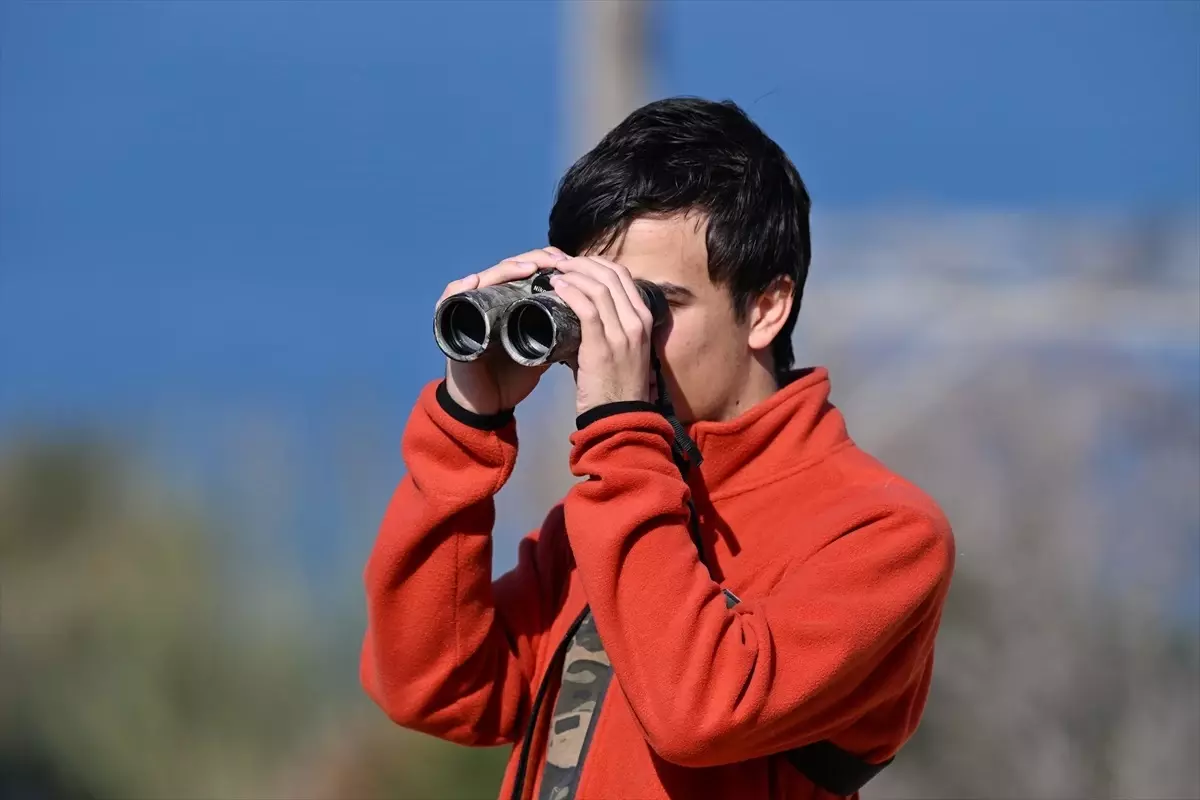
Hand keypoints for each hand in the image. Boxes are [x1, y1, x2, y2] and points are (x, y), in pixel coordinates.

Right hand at [441, 247, 567, 415]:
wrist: (487, 403)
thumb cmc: (511, 375)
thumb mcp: (541, 349)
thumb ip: (558, 334)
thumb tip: (588, 320)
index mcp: (511, 303)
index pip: (526, 271)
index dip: (547, 263)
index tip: (571, 263)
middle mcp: (489, 300)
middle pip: (508, 268)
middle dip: (533, 261)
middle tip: (556, 260)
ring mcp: (469, 309)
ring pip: (485, 277)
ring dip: (505, 270)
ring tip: (528, 268)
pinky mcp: (450, 323)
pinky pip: (451, 297)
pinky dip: (460, 287)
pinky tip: (476, 280)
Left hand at [548, 257, 654, 415]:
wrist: (621, 417)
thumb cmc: (616, 385)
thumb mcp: (621, 348)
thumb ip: (607, 326)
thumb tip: (578, 308)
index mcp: (644, 319)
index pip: (623, 276)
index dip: (597, 264)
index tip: (576, 264)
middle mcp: (638, 321)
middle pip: (611, 275)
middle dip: (583, 263)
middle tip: (561, 263)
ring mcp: (623, 333)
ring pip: (599, 287)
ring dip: (573, 274)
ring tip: (555, 272)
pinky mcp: (603, 345)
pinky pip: (587, 308)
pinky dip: (570, 292)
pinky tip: (557, 288)